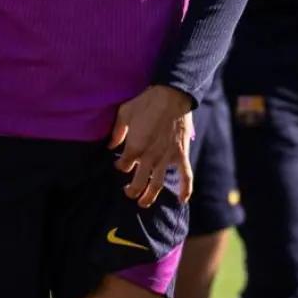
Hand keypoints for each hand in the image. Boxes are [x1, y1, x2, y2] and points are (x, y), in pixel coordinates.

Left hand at [109, 86, 194, 206]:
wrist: (172, 94)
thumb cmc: (147, 101)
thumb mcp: (125, 113)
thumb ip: (117, 132)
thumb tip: (111, 145)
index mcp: (134, 147)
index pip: (122, 167)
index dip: (119, 166)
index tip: (119, 163)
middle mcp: (149, 157)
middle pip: (137, 183)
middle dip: (131, 191)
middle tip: (128, 192)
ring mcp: (166, 157)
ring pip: (157, 185)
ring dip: (149, 197)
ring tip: (144, 203)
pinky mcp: (181, 154)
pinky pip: (186, 175)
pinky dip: (185, 189)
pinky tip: (182, 200)